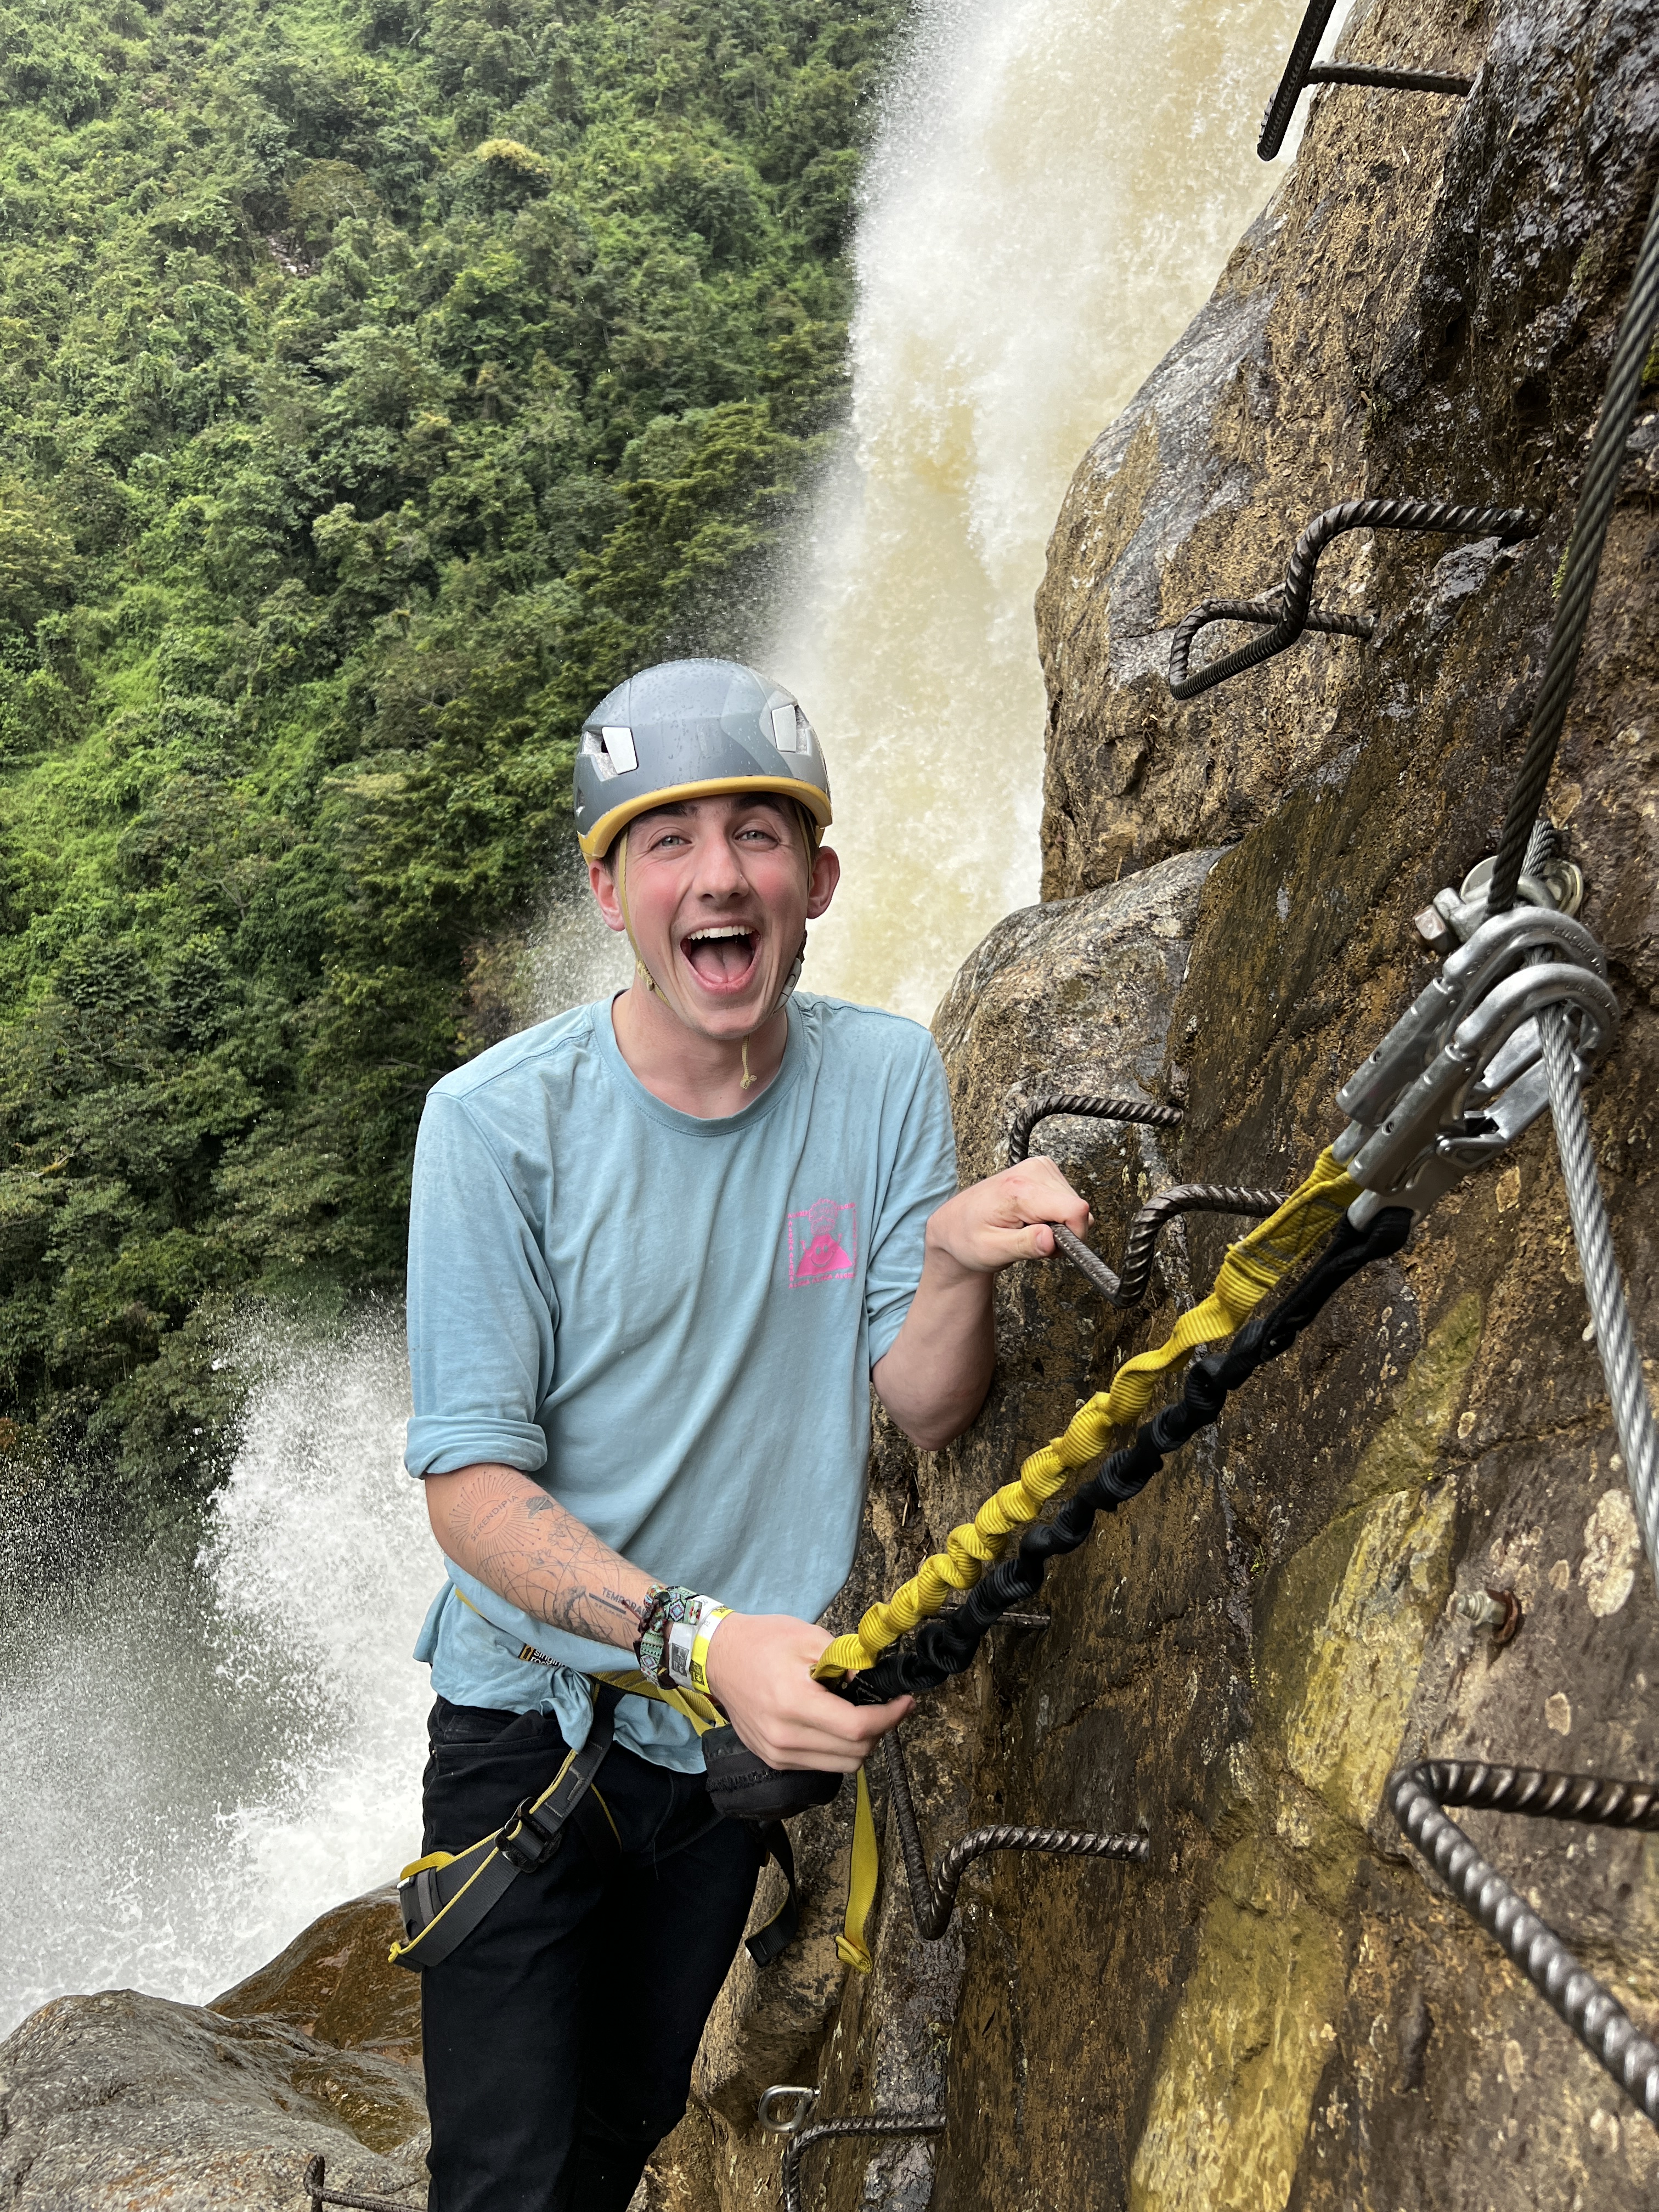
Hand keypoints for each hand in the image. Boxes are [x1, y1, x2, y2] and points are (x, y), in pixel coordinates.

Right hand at [702, 1612, 911, 1771]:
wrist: (719, 1658)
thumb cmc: (763, 1641)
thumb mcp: (809, 1638)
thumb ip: (846, 1661)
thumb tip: (873, 1683)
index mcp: (794, 1703)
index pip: (857, 1728)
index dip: (889, 1718)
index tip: (905, 1703)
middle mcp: (785, 1738)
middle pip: (854, 1753)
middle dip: (880, 1731)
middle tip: (888, 1707)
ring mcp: (778, 1753)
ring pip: (841, 1765)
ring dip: (861, 1744)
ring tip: (863, 1715)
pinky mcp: (774, 1760)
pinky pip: (821, 1764)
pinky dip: (838, 1749)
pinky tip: (835, 1724)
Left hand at [924, 1157, 1091, 1275]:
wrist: (955, 1224)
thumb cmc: (969, 1238)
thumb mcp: (992, 1251)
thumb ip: (1024, 1245)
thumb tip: (1052, 1240)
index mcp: (1019, 1190)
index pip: (1075, 1210)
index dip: (1074, 1235)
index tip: (1054, 1248)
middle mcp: (1031, 1171)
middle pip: (1077, 1208)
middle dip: (1062, 1233)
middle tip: (1033, 1240)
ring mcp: (1038, 1167)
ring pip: (1074, 1204)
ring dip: (1058, 1225)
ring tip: (1028, 1230)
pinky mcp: (1042, 1169)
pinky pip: (1067, 1198)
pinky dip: (1055, 1214)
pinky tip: (1032, 1219)